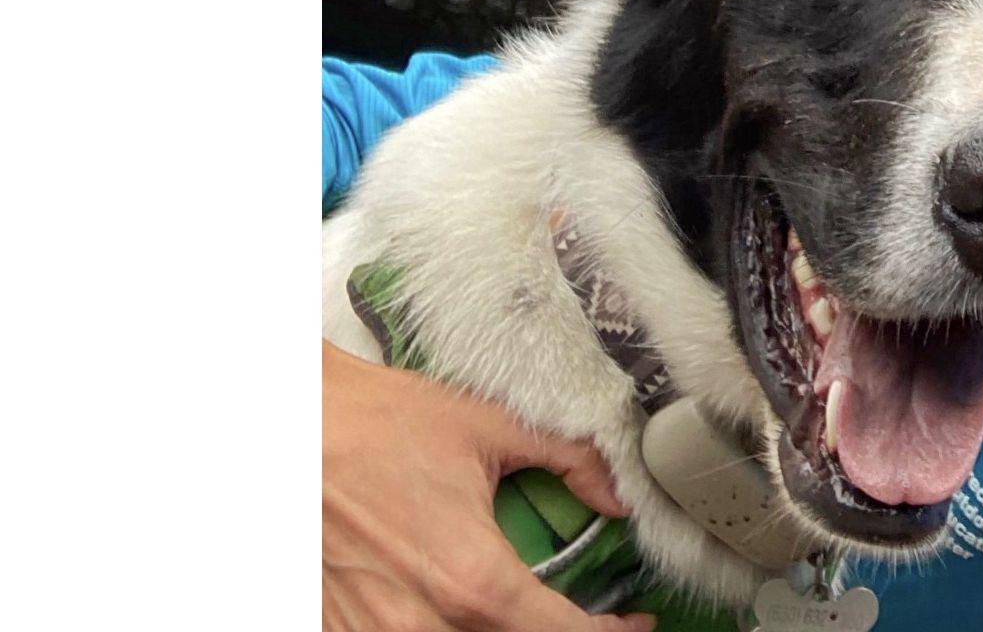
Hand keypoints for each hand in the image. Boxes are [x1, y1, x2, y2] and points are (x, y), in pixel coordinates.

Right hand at [324, 341, 656, 631]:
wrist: (298, 429)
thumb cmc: (385, 423)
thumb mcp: (493, 426)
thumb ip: (569, 458)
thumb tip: (618, 492)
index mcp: (471, 578)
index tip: (632, 623)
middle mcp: (422, 622)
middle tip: (583, 614)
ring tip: (522, 608)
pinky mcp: (342, 631)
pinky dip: (442, 628)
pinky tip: (455, 608)